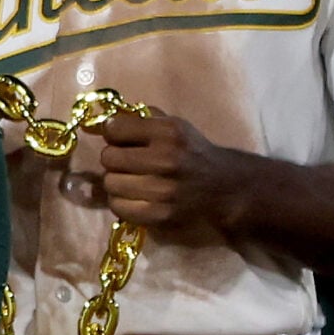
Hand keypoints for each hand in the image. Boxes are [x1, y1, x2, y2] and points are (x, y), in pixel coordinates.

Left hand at [83, 110, 251, 239]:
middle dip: (115, 160)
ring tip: (133, 182)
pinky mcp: (160, 215)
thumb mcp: (176, 126)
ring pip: (110, 183)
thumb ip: (143, 119)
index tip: (123, 140)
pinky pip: (118, 207)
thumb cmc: (195, 154)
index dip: (114, 134)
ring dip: (117, 182)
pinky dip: (121, 203)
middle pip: (108, 158)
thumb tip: (105, 121)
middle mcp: (166, 160)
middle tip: (129, 164)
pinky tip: (135, 198)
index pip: (114, 128)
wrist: (227, 189)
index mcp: (169, 132)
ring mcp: (163, 190)